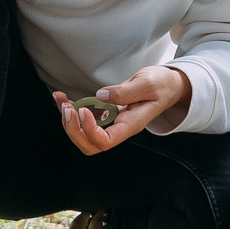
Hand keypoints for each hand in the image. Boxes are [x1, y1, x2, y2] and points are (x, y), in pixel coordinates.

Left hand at [54, 65, 192, 155]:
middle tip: (68, 109)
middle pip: (90, 145)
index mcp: (131, 125)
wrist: (168, 85)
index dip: (90, 131)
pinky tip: (61, 97)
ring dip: (68, 120)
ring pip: (83, 134)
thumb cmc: (162, 85)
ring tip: (61, 100)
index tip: (84, 110)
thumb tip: (101, 96)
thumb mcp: (148, 83)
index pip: (106, 141)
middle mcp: (119, 127)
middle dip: (74, 130)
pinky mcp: (105, 112)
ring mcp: (111, 122)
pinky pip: (83, 118)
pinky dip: (69, 109)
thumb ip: (126, 91)